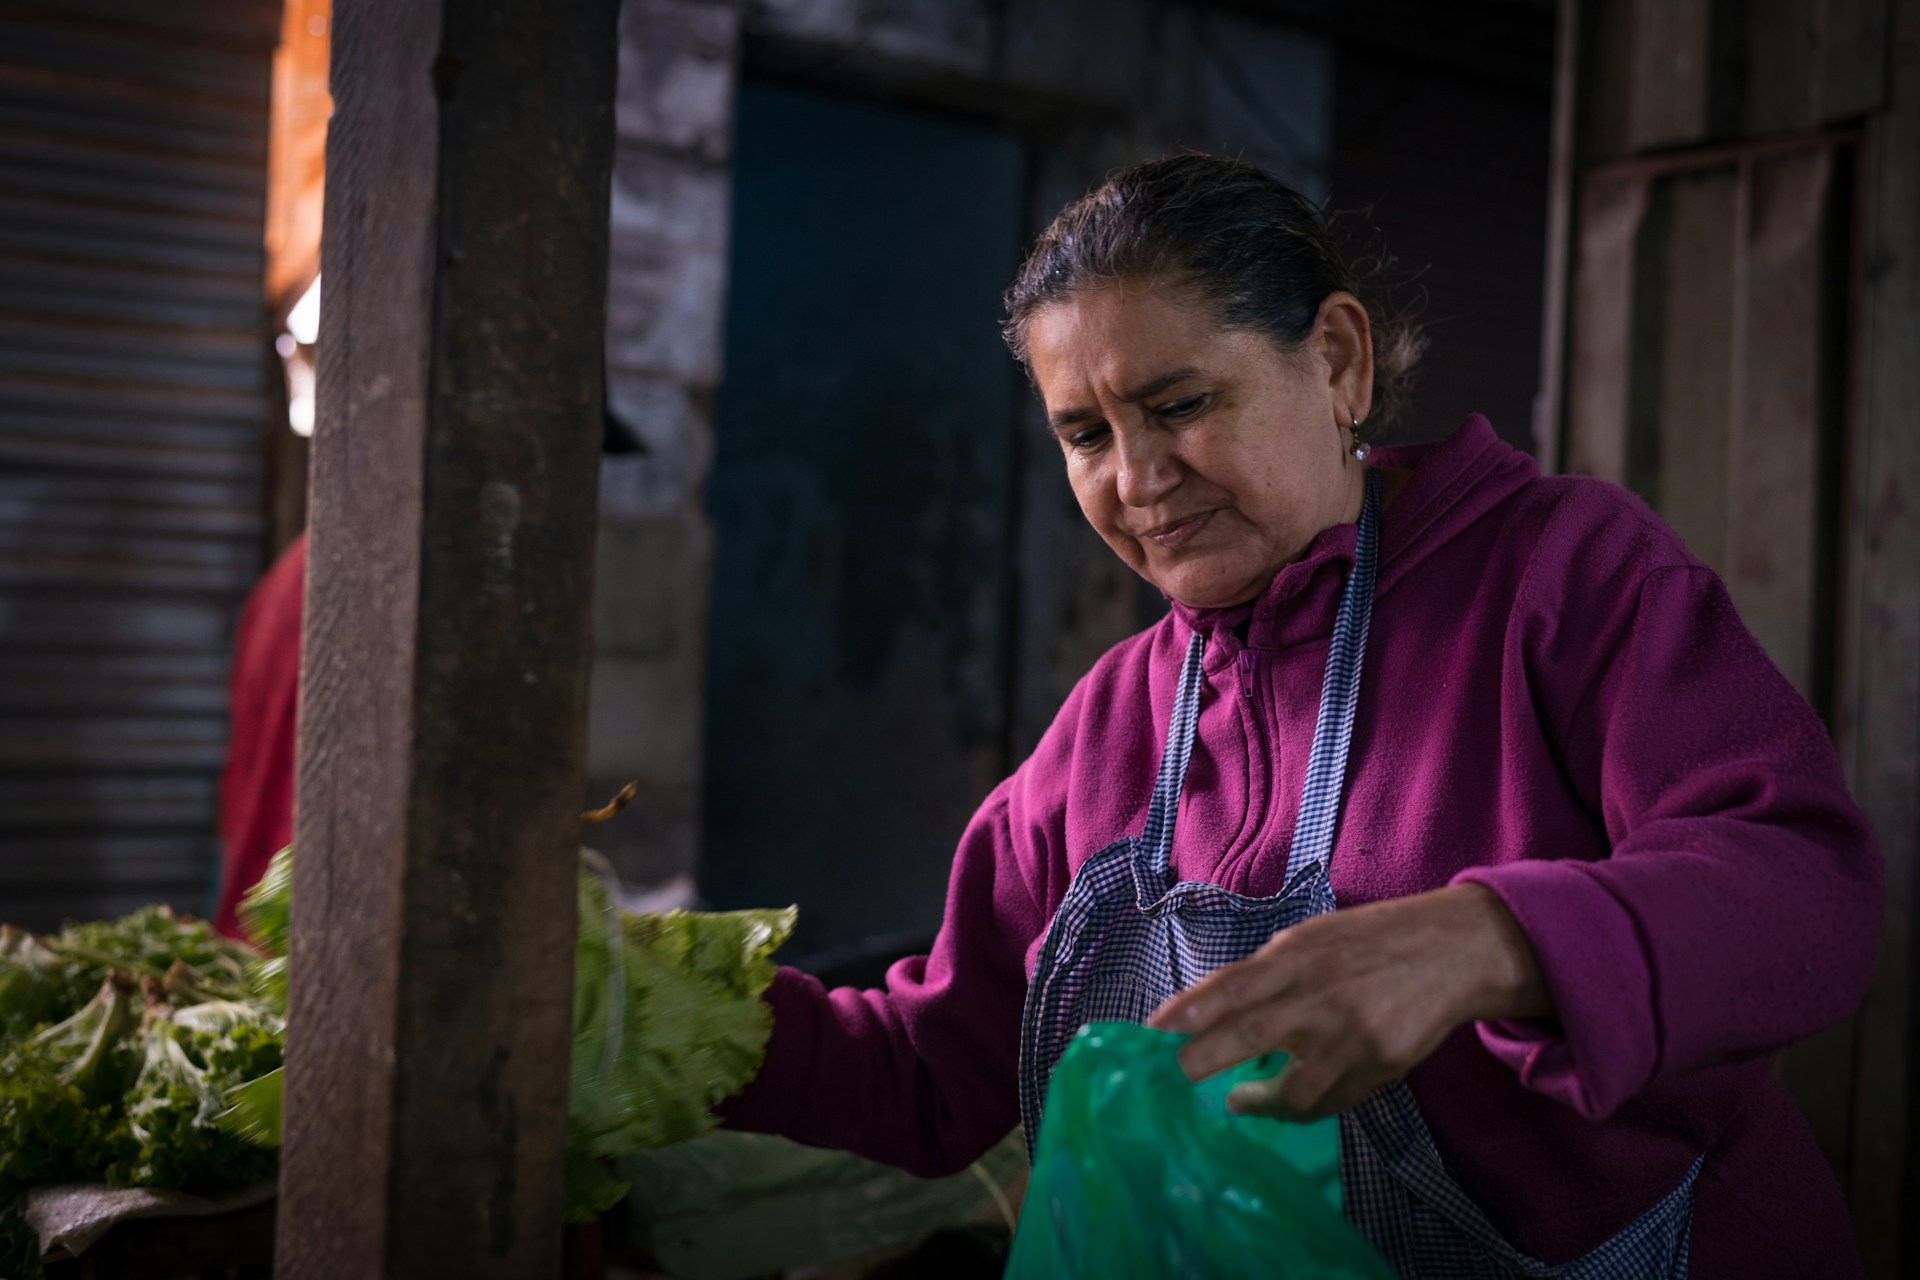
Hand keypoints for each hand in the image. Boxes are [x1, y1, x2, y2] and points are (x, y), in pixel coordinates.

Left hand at [1146, 883, 1551, 1118]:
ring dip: (1257, 1102)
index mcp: (1298, 955)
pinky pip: (1331, 1101)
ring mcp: (1354, 1037)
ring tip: (1236, 1099)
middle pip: (1250, 1034)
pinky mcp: (1381, 1066)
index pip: (1232, 985)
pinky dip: (1301, 1107)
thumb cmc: (1367, 941)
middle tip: (1174, 1080)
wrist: (1453, 950)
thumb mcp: (1310, 939)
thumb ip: (1262, 973)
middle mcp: (1322, 995)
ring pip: (1294, 1091)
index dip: (1188, 1010)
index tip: (1150, 1033)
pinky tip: (1284, 1101)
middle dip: (1203, 1062)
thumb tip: (1203, 1009)